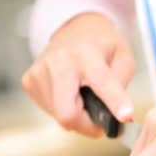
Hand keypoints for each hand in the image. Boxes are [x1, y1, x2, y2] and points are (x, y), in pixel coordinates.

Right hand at [21, 13, 135, 136]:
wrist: (74, 29)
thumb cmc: (103, 47)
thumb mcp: (124, 59)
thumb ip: (122, 85)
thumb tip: (119, 115)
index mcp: (87, 54)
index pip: (102, 82)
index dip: (115, 102)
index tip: (126, 116)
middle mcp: (59, 62)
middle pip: (68, 113)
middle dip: (87, 125)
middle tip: (101, 122)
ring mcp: (39, 72)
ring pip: (59, 116)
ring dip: (77, 116)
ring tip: (85, 98)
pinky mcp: (29, 81)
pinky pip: (50, 111)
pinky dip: (64, 109)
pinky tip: (70, 94)